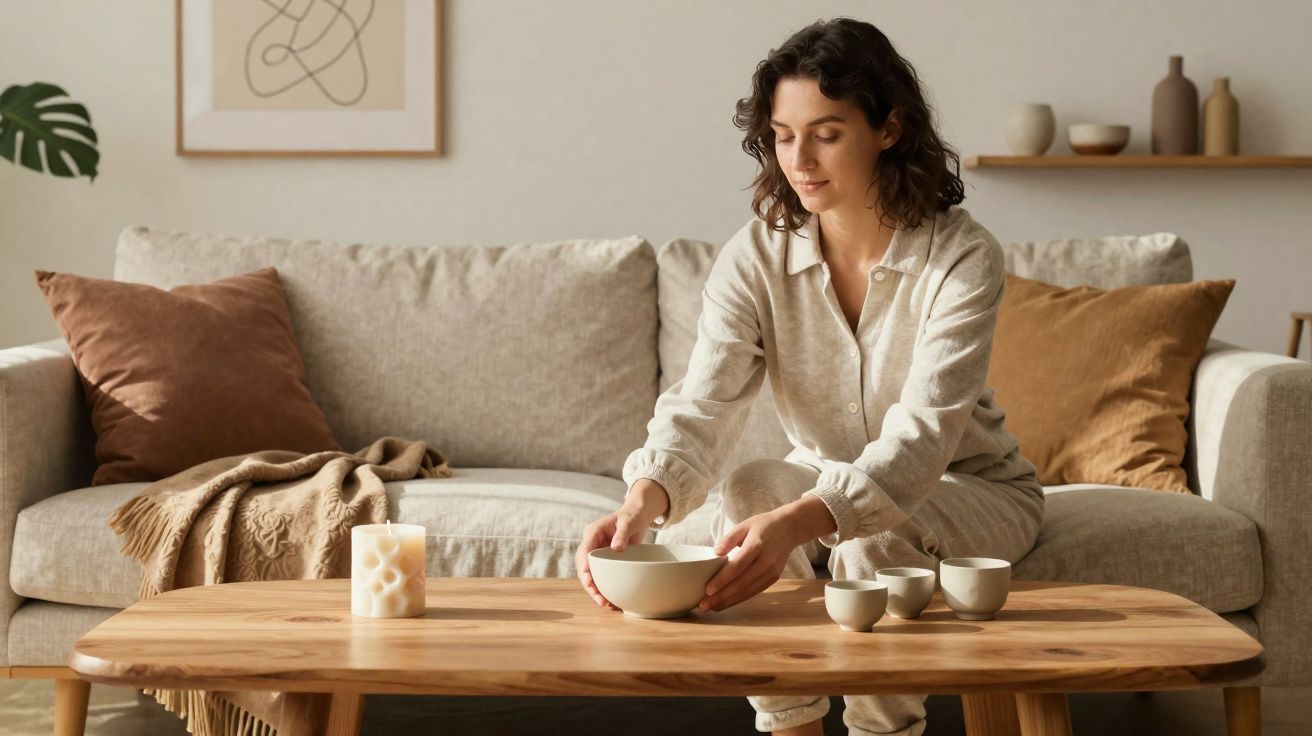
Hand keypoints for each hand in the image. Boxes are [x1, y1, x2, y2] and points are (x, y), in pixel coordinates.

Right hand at [575, 480, 669, 609]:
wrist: (637, 516)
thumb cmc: (632, 516)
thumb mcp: (628, 522)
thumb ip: (622, 534)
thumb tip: (615, 548)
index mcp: (592, 533)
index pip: (584, 552)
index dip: (585, 567)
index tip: (589, 581)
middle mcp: (591, 544)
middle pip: (584, 567)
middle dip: (589, 584)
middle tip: (599, 598)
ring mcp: (597, 553)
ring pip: (591, 574)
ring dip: (595, 589)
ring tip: (605, 604)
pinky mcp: (604, 561)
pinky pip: (600, 575)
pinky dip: (603, 587)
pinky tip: (610, 599)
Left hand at [698, 510, 797, 612]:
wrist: (789, 529)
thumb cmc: (763, 526)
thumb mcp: (745, 525)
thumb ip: (729, 538)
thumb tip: (715, 552)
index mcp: (757, 545)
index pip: (738, 566)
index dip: (723, 580)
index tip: (708, 590)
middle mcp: (766, 561)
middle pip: (742, 583)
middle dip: (721, 597)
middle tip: (703, 606)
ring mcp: (771, 572)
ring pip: (748, 591)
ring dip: (728, 602)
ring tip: (710, 608)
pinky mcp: (773, 578)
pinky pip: (754, 592)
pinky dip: (739, 599)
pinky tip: (726, 603)